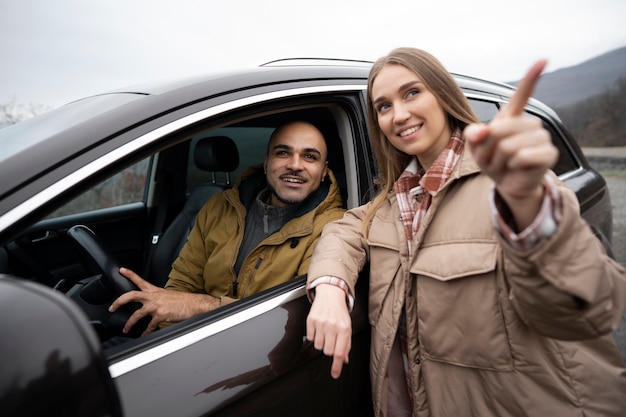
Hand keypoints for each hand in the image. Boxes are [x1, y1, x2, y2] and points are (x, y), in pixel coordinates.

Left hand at [108, 267, 219, 335]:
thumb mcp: (169, 295)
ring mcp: (156, 305)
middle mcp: (154, 296)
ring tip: (126, 329)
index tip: (121, 270)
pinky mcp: (161, 315)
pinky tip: (144, 335)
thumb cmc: (185, 301)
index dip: (129, 274)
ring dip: (129, 323)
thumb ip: (158, 299)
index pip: (140, 280)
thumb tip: (151, 306)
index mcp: (156, 291)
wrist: (195, 304)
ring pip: (136, 315)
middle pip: (131, 295)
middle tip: (112, 307)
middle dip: (119, 301)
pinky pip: (149, 326)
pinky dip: (146, 332)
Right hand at [305, 284, 351, 378]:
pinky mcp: (311, 320)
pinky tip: (319, 328)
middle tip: (331, 339)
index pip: (340, 352)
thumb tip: (345, 360)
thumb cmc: (340, 312)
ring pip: (318, 346)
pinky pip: (310, 338)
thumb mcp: (347, 327)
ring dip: (321, 342)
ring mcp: (321, 323)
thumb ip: (346, 344)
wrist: (330, 294)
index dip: (337, 366)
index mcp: (344, 329)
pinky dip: (313, 335)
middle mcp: (333, 326)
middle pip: (327, 351)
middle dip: (329, 349)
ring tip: (325, 332)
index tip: (335, 374)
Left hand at [464, 60, 557, 229]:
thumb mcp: (475, 148)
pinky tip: (517, 169)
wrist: (506, 184)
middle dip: (487, 149)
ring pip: (508, 146)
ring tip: (504, 165)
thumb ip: (473, 135)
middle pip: (498, 130)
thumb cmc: (493, 162)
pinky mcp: (548, 154)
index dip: (531, 77)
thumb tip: (482, 130)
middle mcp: (530, 123)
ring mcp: (541, 138)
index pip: (522, 94)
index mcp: (512, 117)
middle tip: (492, 159)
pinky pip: (521, 156)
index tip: (543, 59)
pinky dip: (512, 166)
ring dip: (498, 161)